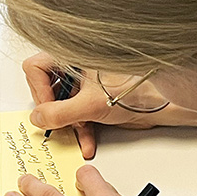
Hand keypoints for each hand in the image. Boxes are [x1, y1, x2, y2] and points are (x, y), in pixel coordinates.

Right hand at [23, 52, 164, 158]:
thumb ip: (58, 113)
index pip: (35, 68)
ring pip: (61, 103)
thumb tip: (38, 118)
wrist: (161, 104)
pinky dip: (79, 127)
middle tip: (59, 121)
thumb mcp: (90, 104)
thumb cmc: (136, 89)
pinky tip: (86, 141)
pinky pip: (75, 112)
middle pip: (46, 87)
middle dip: (53, 110)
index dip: (38, 90)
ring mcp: (83, 82)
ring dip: (67, 123)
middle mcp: (75, 65)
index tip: (48, 108)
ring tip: (77, 133)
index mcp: (72, 54)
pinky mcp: (92, 97)